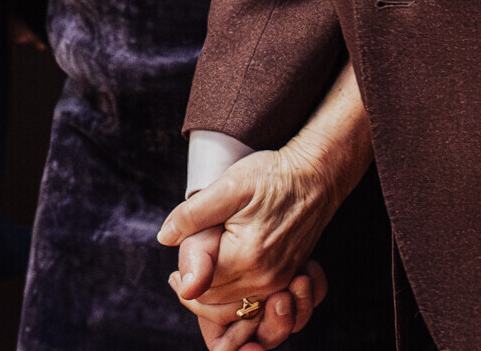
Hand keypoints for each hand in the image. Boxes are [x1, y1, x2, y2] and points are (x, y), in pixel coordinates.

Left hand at [162, 153, 339, 344]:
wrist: (315, 177)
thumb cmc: (272, 177)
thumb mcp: (228, 187)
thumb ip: (192, 215)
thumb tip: (165, 237)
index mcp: (247, 258)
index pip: (199, 286)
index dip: (184, 270)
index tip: (181, 256)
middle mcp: (266, 279)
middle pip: (215, 301)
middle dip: (199, 281)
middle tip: (195, 251)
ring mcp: (279, 281)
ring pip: (234, 304)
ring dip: (216, 288)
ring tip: (212, 255)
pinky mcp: (286, 278)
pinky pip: (253, 298)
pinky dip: (236, 290)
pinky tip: (230, 264)